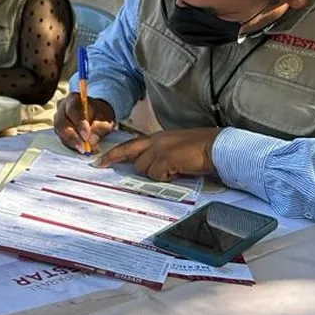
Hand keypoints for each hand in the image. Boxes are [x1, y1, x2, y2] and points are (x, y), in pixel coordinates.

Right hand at [53, 94, 116, 153]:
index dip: (79, 123)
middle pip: (61, 122)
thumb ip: (100, 128)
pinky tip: (79, 148)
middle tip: (83, 147)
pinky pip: (60, 137)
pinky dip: (70, 144)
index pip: (73, 110)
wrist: (96, 115)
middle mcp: (62, 107)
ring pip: (59, 131)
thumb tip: (91, 142)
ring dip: (71, 142)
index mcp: (74, 99)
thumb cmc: (100, 115)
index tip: (86, 136)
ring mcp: (57, 118)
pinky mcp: (58, 129)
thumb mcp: (105, 119)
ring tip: (83, 149)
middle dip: (72, 136)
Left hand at [94, 128, 218, 181]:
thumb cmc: (200, 150)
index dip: (113, 154)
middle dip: (127, 164)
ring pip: (144, 169)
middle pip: (131, 156)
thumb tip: (148, 169)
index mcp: (157, 137)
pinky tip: (179, 171)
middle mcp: (155, 141)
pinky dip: (167, 177)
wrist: (216, 146)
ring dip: (157, 174)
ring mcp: (159, 149)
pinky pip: (157, 175)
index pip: (129, 145)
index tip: (98, 162)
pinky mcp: (165, 158)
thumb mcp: (175, 149)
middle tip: (107, 166)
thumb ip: (159, 155)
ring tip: (175, 169)